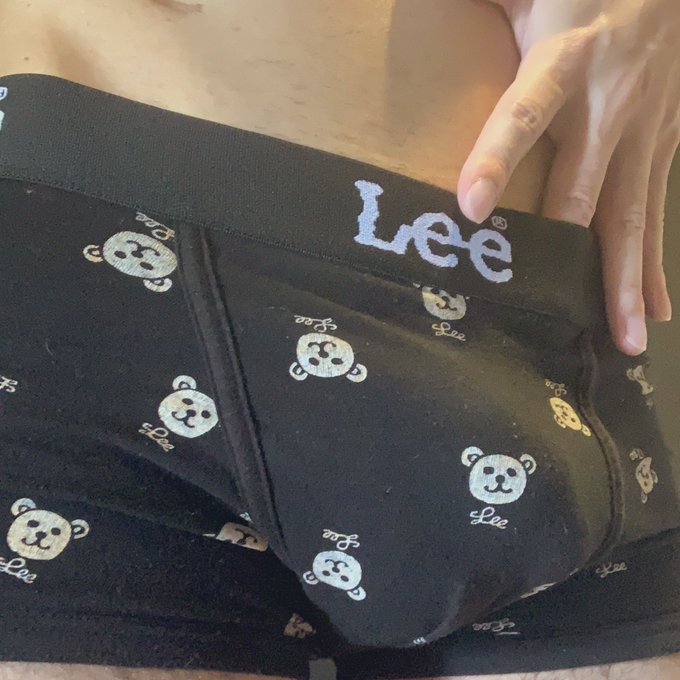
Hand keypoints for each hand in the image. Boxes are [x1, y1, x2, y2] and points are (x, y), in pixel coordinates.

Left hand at [458, 0, 679, 354]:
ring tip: (623, 340)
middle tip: (550, 309)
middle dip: (565, 250)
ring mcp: (643, 132)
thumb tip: (406, 11)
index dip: (496, 158)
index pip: (522, 114)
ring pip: (630, 216)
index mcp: (562, 61)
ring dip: (625, 281)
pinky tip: (653, 311)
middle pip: (584, 189)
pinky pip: (654, 214)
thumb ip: (478, 4)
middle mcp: (608, 104)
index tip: (469, 206)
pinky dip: (653, 267)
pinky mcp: (664, 149)